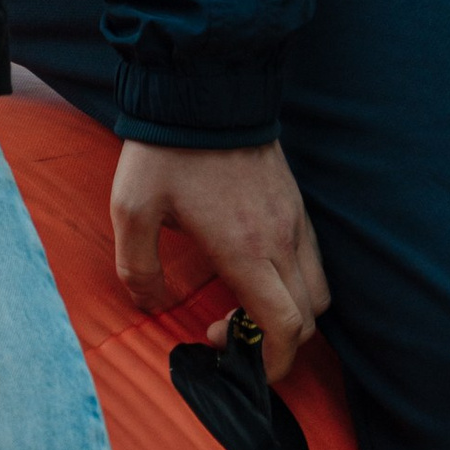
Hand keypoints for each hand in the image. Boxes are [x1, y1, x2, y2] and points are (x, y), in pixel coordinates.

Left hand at [110, 138, 330, 379]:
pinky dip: (295, 284)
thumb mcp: (131, 208)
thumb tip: (149, 305)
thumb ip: (137, 266)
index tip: (225, 351)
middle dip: (275, 345)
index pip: (284, 327)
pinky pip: (313, 261)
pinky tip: (254, 270)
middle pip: (307, 320)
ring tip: (241, 304)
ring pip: (318, 292)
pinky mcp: (296, 204)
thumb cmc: (167, 151)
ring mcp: (295, 221)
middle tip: (226, 332)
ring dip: (289, 315)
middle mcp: (282, 241)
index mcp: (246, 250)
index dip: (268, 361)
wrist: (204, 88)